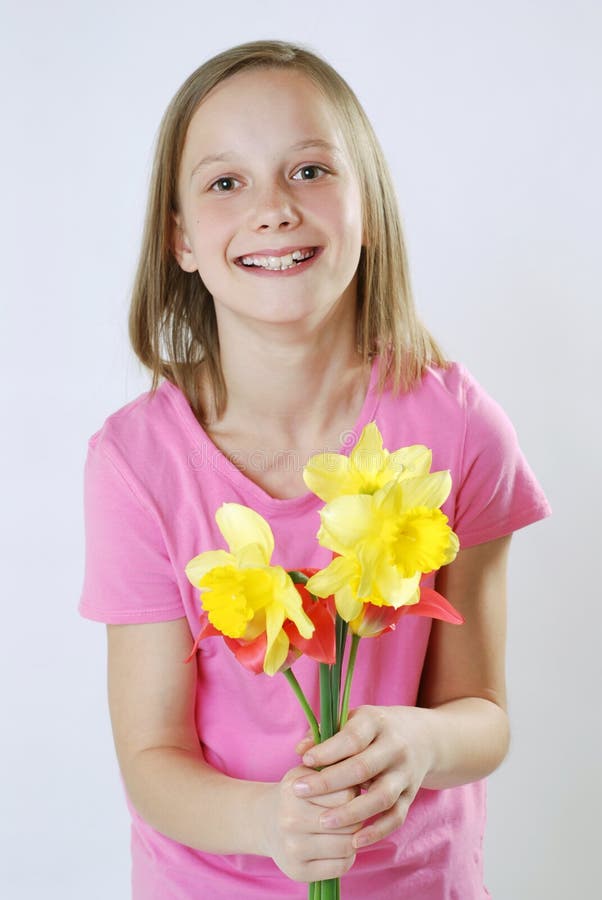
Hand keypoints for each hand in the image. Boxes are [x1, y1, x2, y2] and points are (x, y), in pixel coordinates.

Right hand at [260, 764, 358, 882]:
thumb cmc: (296, 794)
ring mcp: (293, 849)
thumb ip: (331, 771)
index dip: (354, 794)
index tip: (350, 794)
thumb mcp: (307, 773)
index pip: (347, 794)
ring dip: (354, 839)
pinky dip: (347, 858)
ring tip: (347, 831)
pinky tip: (339, 848)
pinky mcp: (298, 872)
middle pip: (349, 823)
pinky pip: (340, 866)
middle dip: (357, 818)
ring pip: (347, 846)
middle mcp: (291, 820)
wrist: (264, 822)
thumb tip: (362, 776)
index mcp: (295, 791)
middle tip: (352, 814)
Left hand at [292, 705, 434, 848]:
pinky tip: (353, 841)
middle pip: (363, 768)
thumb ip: (326, 733)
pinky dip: (376, 832)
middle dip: (329, 782)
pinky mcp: (411, 795)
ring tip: (323, 822)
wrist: (423, 737)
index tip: (305, 761)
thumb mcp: (354, 720)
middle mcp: (395, 747)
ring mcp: (405, 773)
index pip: (352, 738)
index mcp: (377, 723)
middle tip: (300, 791)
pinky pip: (396, 818)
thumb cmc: (374, 730)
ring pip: (381, 797)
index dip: (328, 750)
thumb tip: (300, 750)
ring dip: (351, 812)